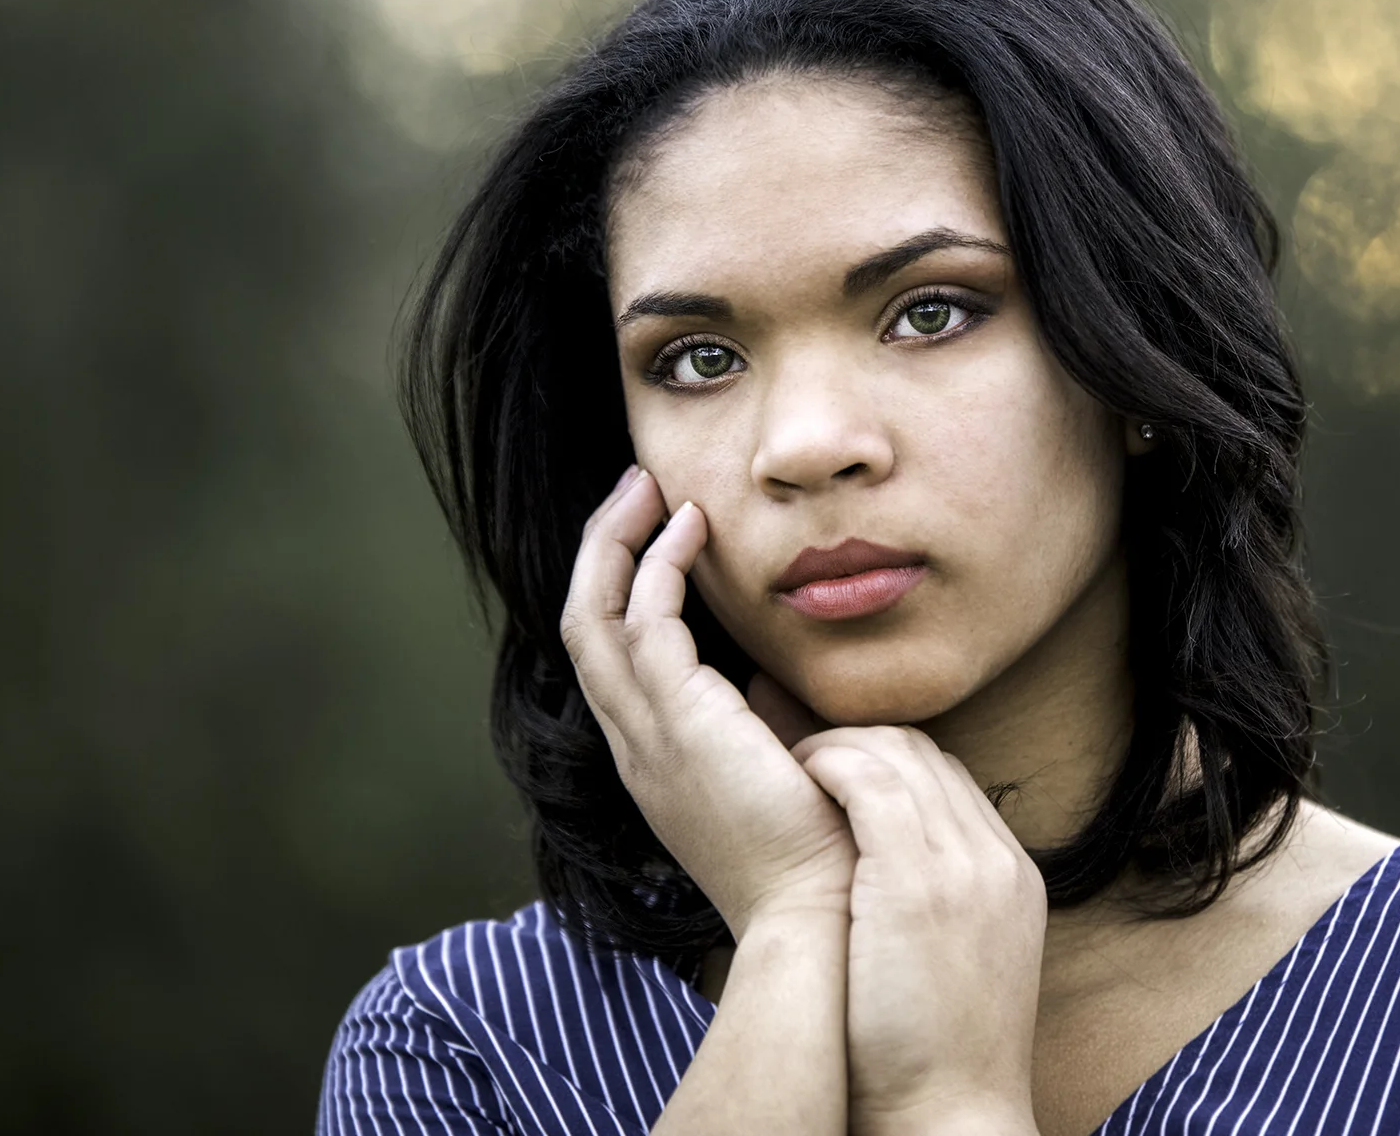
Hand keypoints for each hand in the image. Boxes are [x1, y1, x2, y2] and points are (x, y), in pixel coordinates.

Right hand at [559, 468, 854, 936]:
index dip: (617, 586)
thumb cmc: (814, 847)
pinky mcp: (677, 719)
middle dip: (601, 548)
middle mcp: (633, 743)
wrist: (818, 911)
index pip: (607, 656)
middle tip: (635, 487)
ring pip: (592, 613)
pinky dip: (659, 564)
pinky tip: (692, 529)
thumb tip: (773, 676)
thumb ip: (764, 720)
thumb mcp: (777, 768)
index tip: (656, 531)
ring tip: (649, 486)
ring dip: (616, 541)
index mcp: (652, 756)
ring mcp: (645, 733)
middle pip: (581, 623)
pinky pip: (644, 618)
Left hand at [793, 726, 1047, 1134]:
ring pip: (901, 754)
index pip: (951, 779)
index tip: (836, 763)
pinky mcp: (919, 880)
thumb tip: (870, 869)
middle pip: (929, 754)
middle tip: (800, 743)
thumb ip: (930, 900)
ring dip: (837, 747)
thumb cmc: (927, 1054)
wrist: (948, 1114)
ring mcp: (965, 865)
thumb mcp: (950, 960)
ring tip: (789, 763)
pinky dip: (830, 767)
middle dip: (860, 737)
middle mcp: (996, 859)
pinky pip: (872, 783)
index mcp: (1010, 876)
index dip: (889, 759)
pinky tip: (797, 781)